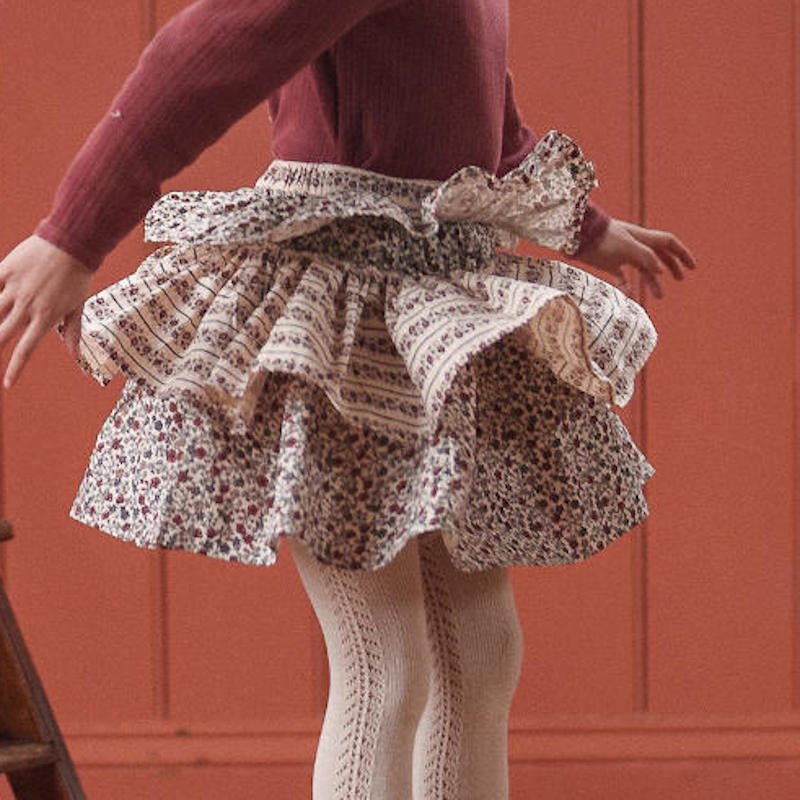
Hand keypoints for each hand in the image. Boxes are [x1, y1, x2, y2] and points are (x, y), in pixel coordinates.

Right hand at [0, 235, 92, 387]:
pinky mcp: (5, 271)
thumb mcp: (78, 306)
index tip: (8, 384)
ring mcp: (14, 289)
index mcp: (46, 318)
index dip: (16, 368)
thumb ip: (72, 332)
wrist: (72, 244)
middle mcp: (27, 307)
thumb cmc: (78, 277)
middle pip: (2, 334)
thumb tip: (76, 357)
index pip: (27, 349)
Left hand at [577, 218, 695, 298]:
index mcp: (642, 238)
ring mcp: (621, 253)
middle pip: (659, 255)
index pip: (668, 243)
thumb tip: (661, 270)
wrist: (576, 236)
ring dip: (652, 281)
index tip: (692, 267)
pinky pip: (622, 276)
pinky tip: (630, 295)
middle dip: (672, 266)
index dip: (682, 253)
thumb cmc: (602, 239)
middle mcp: (635, 245)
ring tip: (659, 296)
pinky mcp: (608, 262)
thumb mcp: (626, 247)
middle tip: (680, 279)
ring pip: (642, 268)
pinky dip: (627, 285)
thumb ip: (645, 256)